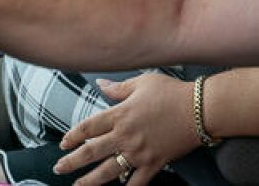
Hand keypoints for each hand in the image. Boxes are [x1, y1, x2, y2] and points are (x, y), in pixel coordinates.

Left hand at [55, 73, 199, 185]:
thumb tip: (100, 85)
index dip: (72, 136)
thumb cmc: (172, 92)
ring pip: (107, 172)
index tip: (63, 143)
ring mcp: (139, 152)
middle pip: (91, 152)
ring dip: (89, 181)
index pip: (88, 128)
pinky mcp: (154, 163)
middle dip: (71, 162)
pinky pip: (137, 182)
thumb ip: (119, 88)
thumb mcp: (144, 83)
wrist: (199, 108)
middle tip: (58, 169)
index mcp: (120, 115)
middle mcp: (125, 136)